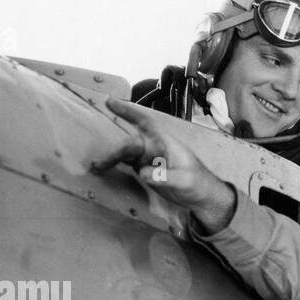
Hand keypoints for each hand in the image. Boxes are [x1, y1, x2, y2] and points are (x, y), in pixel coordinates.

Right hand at [91, 97, 237, 232]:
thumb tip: (144, 173)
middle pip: (130, 144)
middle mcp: (154, 148)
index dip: (128, 112)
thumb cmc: (198, 183)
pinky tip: (102, 169)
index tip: (110, 102)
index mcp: (165, 143)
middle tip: (100, 162)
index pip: (145, 123)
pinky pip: (126, 164)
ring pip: (125, 154)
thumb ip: (165, 176)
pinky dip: (114, 165)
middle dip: (115, 150)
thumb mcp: (185, 180)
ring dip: (111, 158)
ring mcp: (148, 159)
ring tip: (96, 167)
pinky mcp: (145, 170)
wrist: (202, 197)